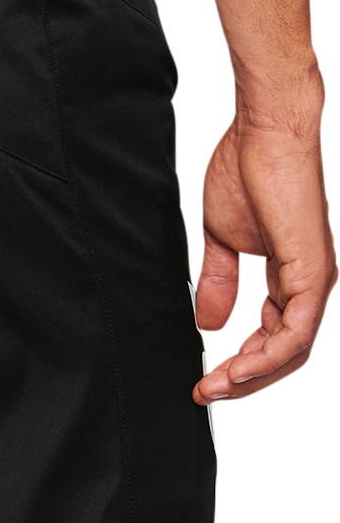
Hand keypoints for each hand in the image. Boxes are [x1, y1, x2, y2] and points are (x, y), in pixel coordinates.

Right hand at [191, 94, 336, 404]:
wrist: (266, 130)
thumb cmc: (248, 169)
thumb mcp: (222, 239)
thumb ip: (219, 282)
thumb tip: (211, 323)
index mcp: (292, 275)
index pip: (274, 337)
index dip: (240, 365)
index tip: (206, 379)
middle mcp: (311, 282)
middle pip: (285, 354)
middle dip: (244, 380)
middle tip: (207, 392)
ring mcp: (316, 278)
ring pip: (292, 350)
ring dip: (252, 376)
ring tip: (215, 387)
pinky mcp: (312, 271)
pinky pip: (295, 332)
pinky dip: (265, 357)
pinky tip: (236, 369)